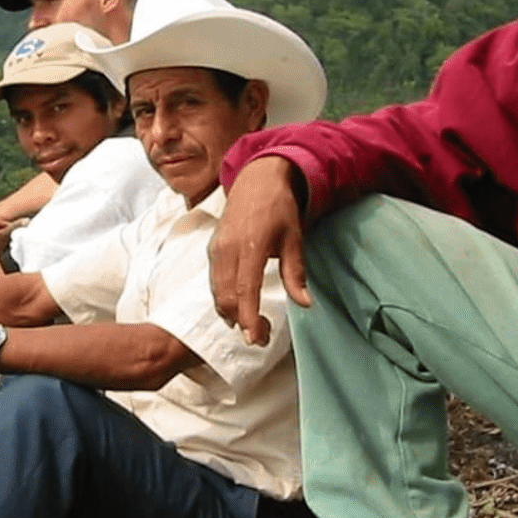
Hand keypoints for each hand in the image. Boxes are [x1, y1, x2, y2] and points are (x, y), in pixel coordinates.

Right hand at [208, 156, 311, 345]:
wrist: (256, 180)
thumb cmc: (279, 208)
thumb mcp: (294, 239)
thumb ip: (296, 273)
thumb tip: (305, 303)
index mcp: (250, 246)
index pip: (245, 290)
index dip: (249, 317)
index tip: (254, 337)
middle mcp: (227, 249)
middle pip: (226, 297)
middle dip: (241, 322)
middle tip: (260, 336)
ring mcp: (216, 249)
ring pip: (216, 292)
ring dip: (231, 313)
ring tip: (252, 325)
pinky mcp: (212, 249)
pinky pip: (214, 282)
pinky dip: (224, 299)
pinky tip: (238, 306)